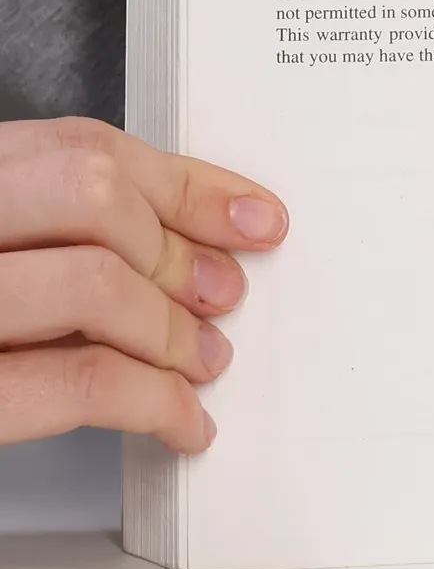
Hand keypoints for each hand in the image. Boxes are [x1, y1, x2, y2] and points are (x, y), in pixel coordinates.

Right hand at [0, 119, 287, 450]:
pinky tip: (178, 421)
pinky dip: (149, 403)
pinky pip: (68, 385)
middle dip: (177, 253)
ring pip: (92, 285)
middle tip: (222, 299)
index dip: (185, 184)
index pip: (79, 147)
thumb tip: (195, 238)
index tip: (251, 218)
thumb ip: (47, 227)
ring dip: (171, 332)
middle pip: (93, 197)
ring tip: (201, 363)